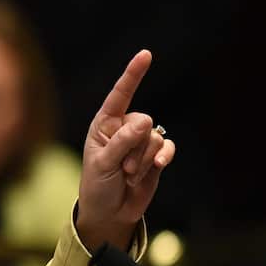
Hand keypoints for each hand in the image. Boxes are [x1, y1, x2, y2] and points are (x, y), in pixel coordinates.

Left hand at [76, 50, 176, 251]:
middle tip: (120, 169)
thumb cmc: (97, 185)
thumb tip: (145, 122)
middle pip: (142, 122)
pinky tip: (158, 167)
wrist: (110, 211)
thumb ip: (121, 143)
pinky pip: (167, 147)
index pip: (120, 95)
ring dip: (142, 160)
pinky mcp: (156, 155)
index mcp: (104, 124)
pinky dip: (163, 157)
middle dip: (133, 148)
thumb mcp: (102, 164)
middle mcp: (124, 128)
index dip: (133, 74)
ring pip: (154, 137)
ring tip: (128, 175)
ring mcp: (141, 141)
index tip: (145, 54)